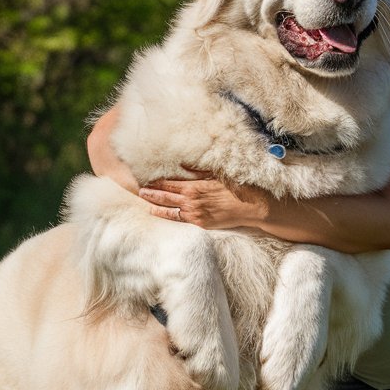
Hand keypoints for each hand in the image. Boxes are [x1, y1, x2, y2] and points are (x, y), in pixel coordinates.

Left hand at [138, 169, 270, 230]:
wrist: (249, 206)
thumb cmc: (234, 188)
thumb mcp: (216, 174)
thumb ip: (198, 171)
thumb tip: (183, 165)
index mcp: (194, 186)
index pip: (169, 184)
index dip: (157, 183)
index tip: (148, 181)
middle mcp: (191, 201)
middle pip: (165, 197)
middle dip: (151, 194)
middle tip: (140, 192)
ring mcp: (194, 214)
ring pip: (169, 210)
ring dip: (156, 206)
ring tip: (146, 204)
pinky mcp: (200, 224)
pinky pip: (180, 221)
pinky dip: (169, 217)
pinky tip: (161, 215)